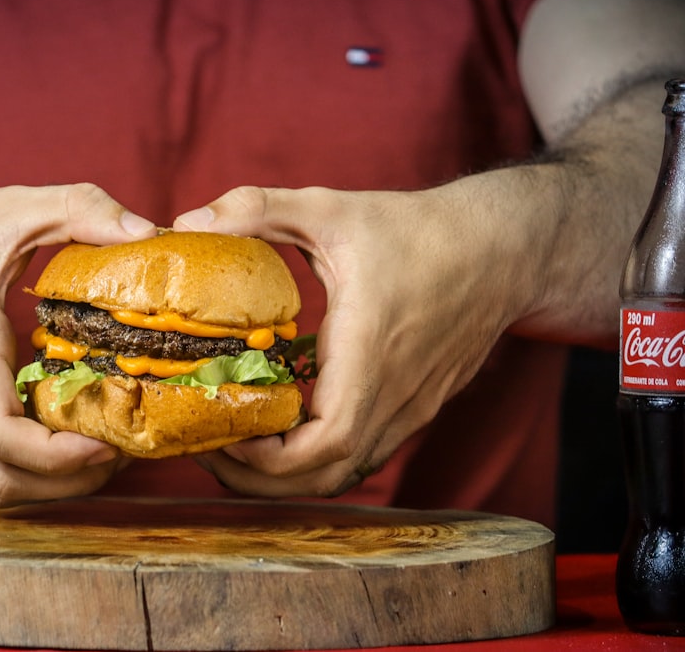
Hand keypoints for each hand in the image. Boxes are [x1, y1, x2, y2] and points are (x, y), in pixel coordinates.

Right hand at [0, 179, 154, 504]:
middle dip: (70, 483)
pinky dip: (27, 470)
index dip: (58, 456)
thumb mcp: (10, 206)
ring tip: (101, 452)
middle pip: (2, 481)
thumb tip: (146, 233)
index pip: (0, 436)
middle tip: (123, 450)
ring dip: (50, 485)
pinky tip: (62, 438)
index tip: (107, 442)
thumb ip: (79, 208)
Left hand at [173, 184, 530, 497]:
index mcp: (369, 354)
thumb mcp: (328, 208)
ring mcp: (408, 409)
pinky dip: (315, 457)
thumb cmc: (416, 229)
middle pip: (323, 478)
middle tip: (208, 446)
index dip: (263, 458)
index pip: (321, 445)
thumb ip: (256, 209)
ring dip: (285, 475)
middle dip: (258, 478)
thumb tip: (184, 222)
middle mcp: (393, 396)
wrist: (502, 248)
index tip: (219, 430)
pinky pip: (360, 454)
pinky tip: (283, 426)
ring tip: (236, 443)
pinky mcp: (413, 408)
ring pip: (342, 474)